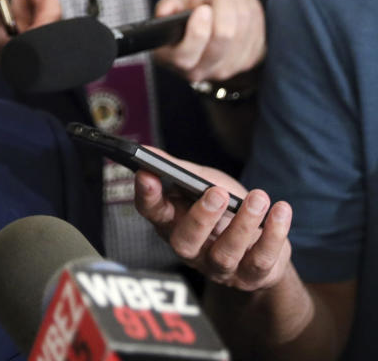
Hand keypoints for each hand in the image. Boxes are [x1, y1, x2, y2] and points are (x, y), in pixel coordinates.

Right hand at [134, 149, 291, 292]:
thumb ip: (177, 169)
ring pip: (225, 254)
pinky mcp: (250, 276)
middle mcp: (190, 249)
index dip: (147, 196)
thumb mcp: (201, 183)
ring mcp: (219, 267)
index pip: (152, 212)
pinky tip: (280, 210)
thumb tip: (146, 150)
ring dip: (242, 224)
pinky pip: (260, 260)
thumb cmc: (223, 207)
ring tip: (258, 198)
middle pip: (185, 242)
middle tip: (217, 193)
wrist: (259, 241)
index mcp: (172, 222)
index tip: (147, 174)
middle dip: (201, 218)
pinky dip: (273, 234)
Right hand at [153, 0, 264, 82]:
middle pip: (224, 35)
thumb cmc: (188, 19)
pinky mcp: (251, 58)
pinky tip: (238, 2)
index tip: (202, 9)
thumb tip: (165, 11)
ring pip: (244, 25)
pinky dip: (249, 5)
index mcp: (175, 60)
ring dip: (236, 0)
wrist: (212, 33)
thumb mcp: (173, 9)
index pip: (185, 57)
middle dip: (223, 5)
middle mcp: (202, 70)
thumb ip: (167, 6)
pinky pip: (257, 23)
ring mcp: (229, 68)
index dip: (197, 32)